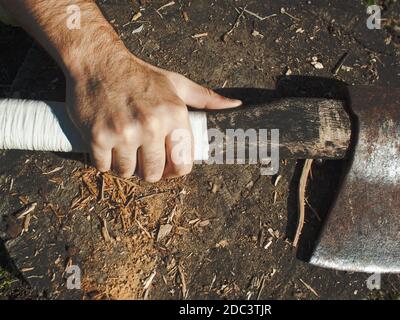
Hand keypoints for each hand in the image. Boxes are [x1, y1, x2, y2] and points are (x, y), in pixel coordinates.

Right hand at [66, 51, 240, 181]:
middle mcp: (152, 126)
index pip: (183, 165)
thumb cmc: (140, 76)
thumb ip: (206, 98)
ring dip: (125, 165)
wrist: (99, 62)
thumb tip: (235, 106)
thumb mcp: (177, 84)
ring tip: (123, 147)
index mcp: (174, 115)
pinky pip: (104, 167)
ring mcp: (124, 133)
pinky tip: (107, 145)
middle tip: (141, 155)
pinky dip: (104, 161)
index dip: (174, 170)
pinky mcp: (98, 138)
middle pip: (155, 174)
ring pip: (128, 172)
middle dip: (149, 169)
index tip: (166, 165)